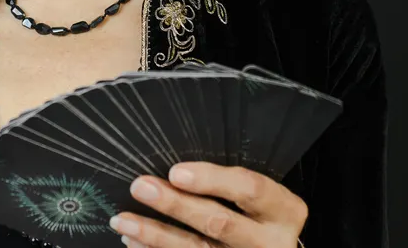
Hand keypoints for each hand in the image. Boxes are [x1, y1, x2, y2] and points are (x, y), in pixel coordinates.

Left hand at [108, 161, 307, 247]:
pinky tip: (135, 241)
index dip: (213, 179)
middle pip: (219, 223)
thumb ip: (230, 182)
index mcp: (284, 211)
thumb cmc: (260, 214)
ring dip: (155, 235)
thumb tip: (175, 166)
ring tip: (123, 220)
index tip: (176, 171)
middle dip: (175, 205)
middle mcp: (270, 243)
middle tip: (141, 187)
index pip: (250, 189)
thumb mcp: (261, 195)